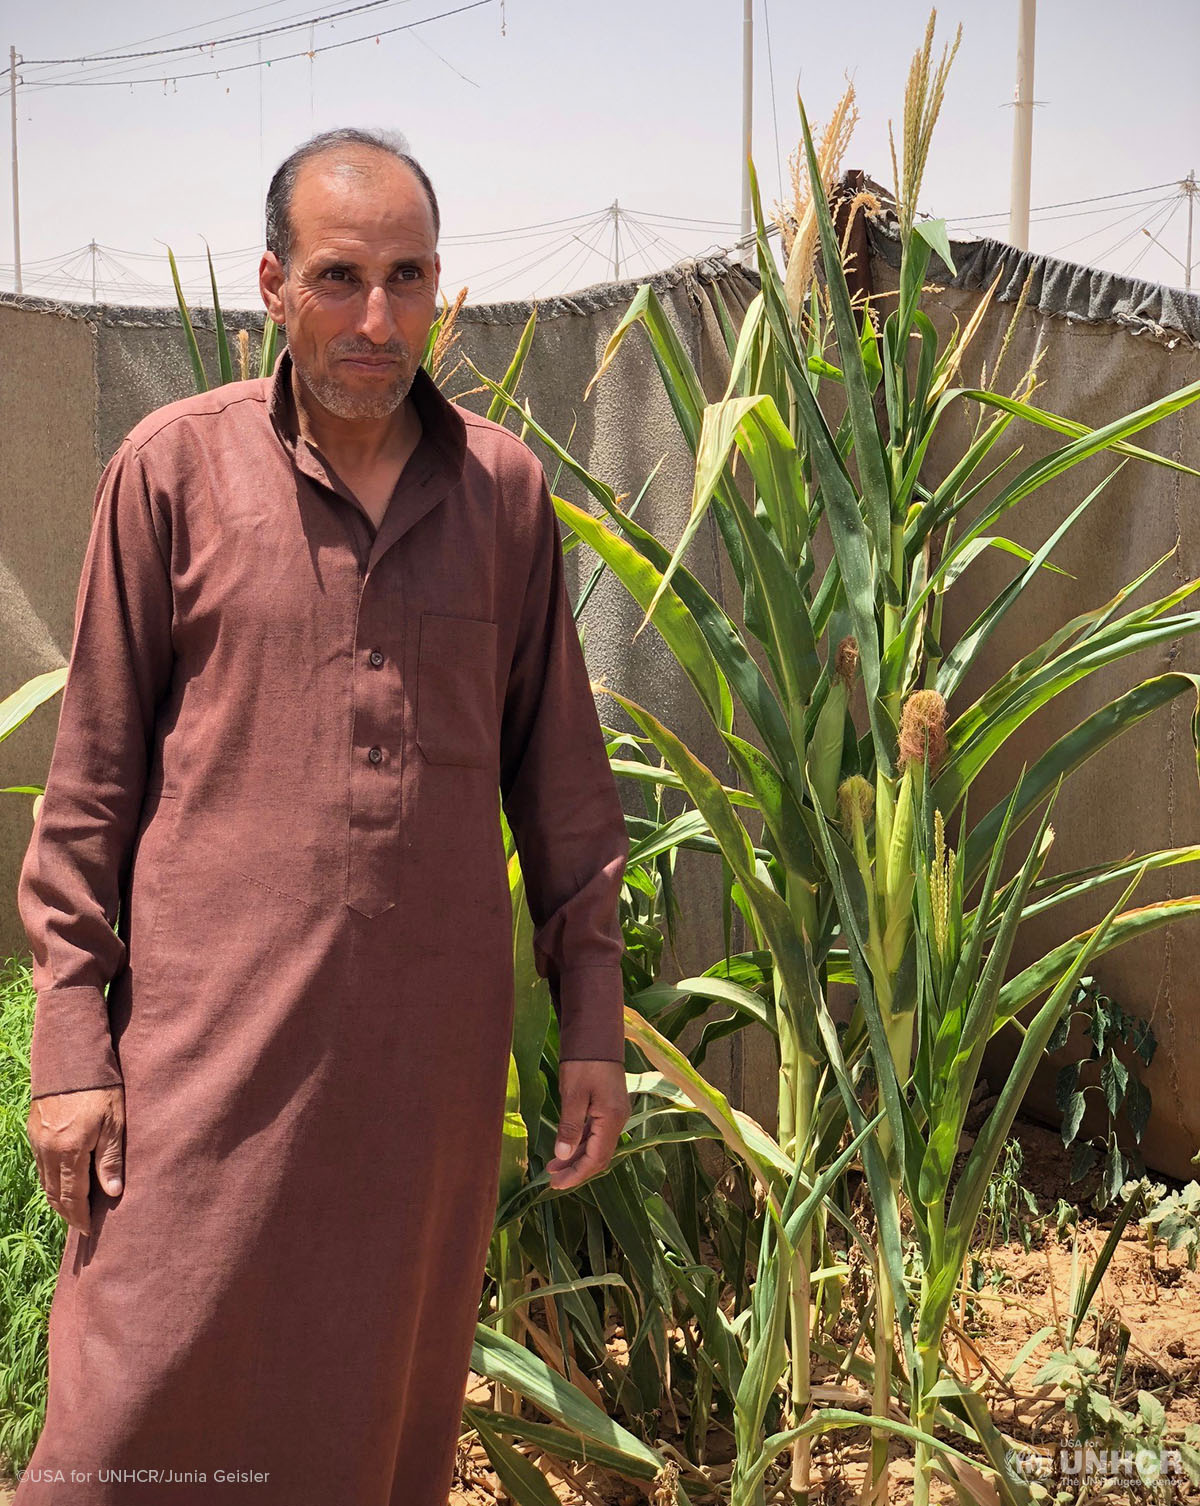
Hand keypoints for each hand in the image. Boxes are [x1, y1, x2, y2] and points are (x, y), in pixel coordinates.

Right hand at [27, 1085, 125, 1236]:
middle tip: (80, 1227)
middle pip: (55, 1194)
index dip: (80, 1217)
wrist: (70, 1057)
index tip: (88, 1232)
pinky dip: (51, 1181)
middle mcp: (48, 1150)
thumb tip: (113, 1193)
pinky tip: (62, 1183)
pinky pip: (41, 1166)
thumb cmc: (100, 1088)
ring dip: (58, 1199)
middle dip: (67, 1213)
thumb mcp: (114, 1122)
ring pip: (45, 1181)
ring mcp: (38, 1141)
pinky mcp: (34, 1131)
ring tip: (73, 1210)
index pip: (73, 1196)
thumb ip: (111, 1159)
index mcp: (70, 1151)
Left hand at [546, 1059, 629, 1190]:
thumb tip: (563, 1156)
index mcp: (612, 1119)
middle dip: (576, 1170)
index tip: (556, 1184)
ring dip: (576, 1157)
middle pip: (599, 1156)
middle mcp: (618, 1120)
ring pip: (596, 1145)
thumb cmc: (585, 1061)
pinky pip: (595, 1133)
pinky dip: (580, 1143)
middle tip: (552, 1180)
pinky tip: (565, 1146)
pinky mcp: (607, 1106)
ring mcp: (614, 1113)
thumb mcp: (574, 1094)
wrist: (596, 1034)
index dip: (576, 1174)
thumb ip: (570, 1127)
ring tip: (553, 1167)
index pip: (596, 1159)